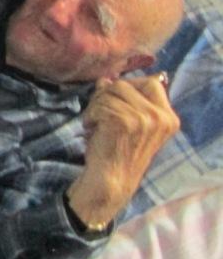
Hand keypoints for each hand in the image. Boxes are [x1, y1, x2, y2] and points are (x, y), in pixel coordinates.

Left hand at [67, 73, 179, 224]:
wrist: (111, 179)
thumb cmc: (117, 151)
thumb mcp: (128, 122)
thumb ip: (123, 99)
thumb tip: (105, 79)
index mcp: (168, 117)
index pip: (151, 82)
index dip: (128, 86)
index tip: (115, 100)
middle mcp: (161, 117)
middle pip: (125, 84)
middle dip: (105, 96)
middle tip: (99, 115)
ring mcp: (145, 119)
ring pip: (110, 91)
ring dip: (95, 106)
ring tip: (96, 124)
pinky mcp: (126, 121)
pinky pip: (100, 103)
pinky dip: (90, 115)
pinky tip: (93, 130)